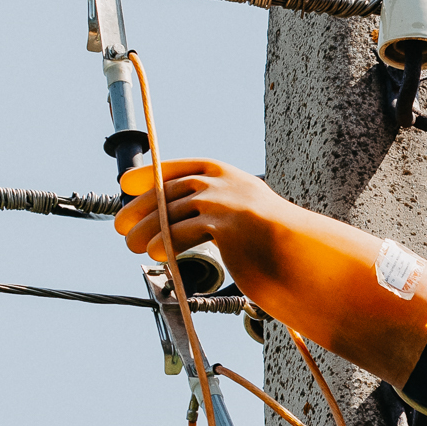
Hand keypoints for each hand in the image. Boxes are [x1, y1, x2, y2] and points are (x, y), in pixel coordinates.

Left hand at [113, 159, 295, 274]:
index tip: (127, 183)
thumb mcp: (245, 218)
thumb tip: (182, 220)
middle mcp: (225, 183)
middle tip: (120, 225)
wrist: (306, 258)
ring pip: (170, 212)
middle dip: (140, 206)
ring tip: (131, 246)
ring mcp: (224, 202)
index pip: (183, 167)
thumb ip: (217, 212)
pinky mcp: (223, 225)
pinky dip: (164, 243)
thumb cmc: (278, 247)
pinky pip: (182, 232)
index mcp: (231, 176)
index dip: (152, 173)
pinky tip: (155, 253)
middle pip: (169, 189)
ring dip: (145, 230)